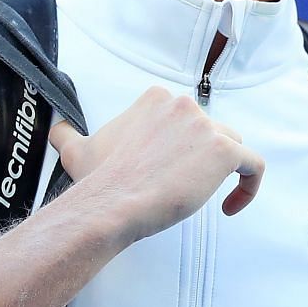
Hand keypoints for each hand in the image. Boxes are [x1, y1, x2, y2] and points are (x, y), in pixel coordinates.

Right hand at [47, 86, 264, 243]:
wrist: (112, 203)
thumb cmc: (99, 181)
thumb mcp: (76, 150)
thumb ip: (66, 134)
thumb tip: (54, 129)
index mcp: (156, 99)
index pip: (184, 119)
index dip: (179, 146)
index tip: (166, 170)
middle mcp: (183, 105)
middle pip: (209, 130)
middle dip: (198, 158)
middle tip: (177, 187)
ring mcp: (206, 126)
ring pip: (231, 145)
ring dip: (219, 171)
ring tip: (200, 196)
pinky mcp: (223, 152)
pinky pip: (253, 166)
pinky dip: (249, 186)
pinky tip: (230, 207)